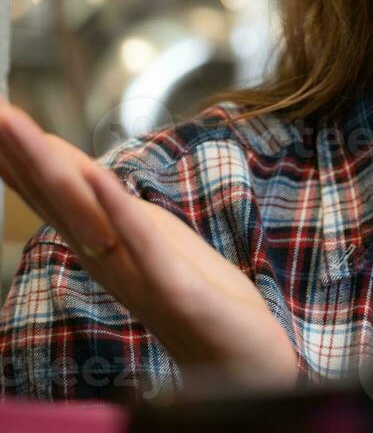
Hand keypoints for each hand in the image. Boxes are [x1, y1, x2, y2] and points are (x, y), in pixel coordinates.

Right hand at [0, 99, 299, 391]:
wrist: (240, 362)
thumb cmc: (196, 297)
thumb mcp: (149, 241)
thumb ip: (111, 210)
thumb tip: (78, 170)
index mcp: (100, 240)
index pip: (48, 187)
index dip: (14, 147)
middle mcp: (105, 255)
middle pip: (50, 192)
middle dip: (13, 146)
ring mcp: (135, 272)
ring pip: (81, 211)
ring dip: (48, 164)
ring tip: (12, 120)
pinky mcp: (176, 289)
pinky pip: (139, 243)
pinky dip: (116, 206)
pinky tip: (97, 172)